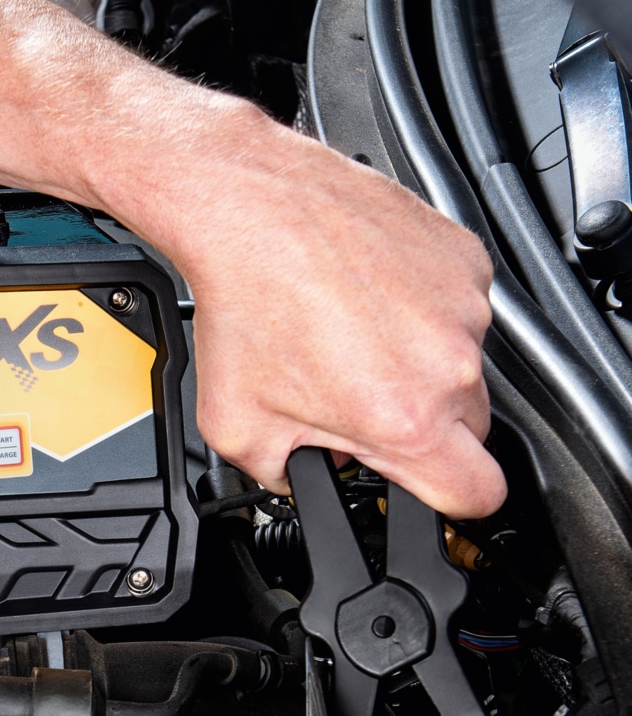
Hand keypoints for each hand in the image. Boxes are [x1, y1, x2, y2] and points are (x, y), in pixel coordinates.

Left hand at [145, 102, 503, 518]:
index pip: (476, 495)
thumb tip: (304, 478)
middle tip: (356, 404)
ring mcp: (463, 306)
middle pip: (468, 431)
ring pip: (460, 366)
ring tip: (349, 341)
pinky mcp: (464, 260)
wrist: (252, 211)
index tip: (425, 492)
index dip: (448, 504)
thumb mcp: (237, 428)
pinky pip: (457, 310)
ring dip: (416, 367)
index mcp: (404, 417)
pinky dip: (419, 315)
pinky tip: (365, 302)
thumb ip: (284, 475)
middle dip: (418, 430)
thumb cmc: (245, 303)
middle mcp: (448, 362)